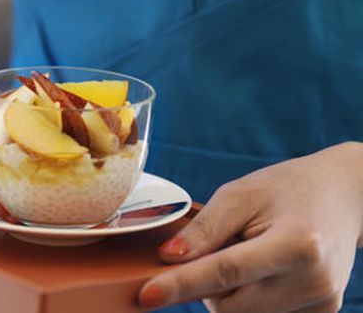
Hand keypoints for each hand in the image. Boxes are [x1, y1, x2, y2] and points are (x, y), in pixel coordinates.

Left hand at [139, 142, 362, 312]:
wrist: (344, 197)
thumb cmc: (286, 189)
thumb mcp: (241, 194)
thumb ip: (205, 228)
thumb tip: (168, 258)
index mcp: (296, 243)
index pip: (225, 272)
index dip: (181, 285)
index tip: (146, 295)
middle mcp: (314, 280)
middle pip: (230, 305)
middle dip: (206, 285)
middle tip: (222, 246)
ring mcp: (322, 302)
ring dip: (229, 292)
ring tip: (249, 253)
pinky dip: (250, 298)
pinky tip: (264, 271)